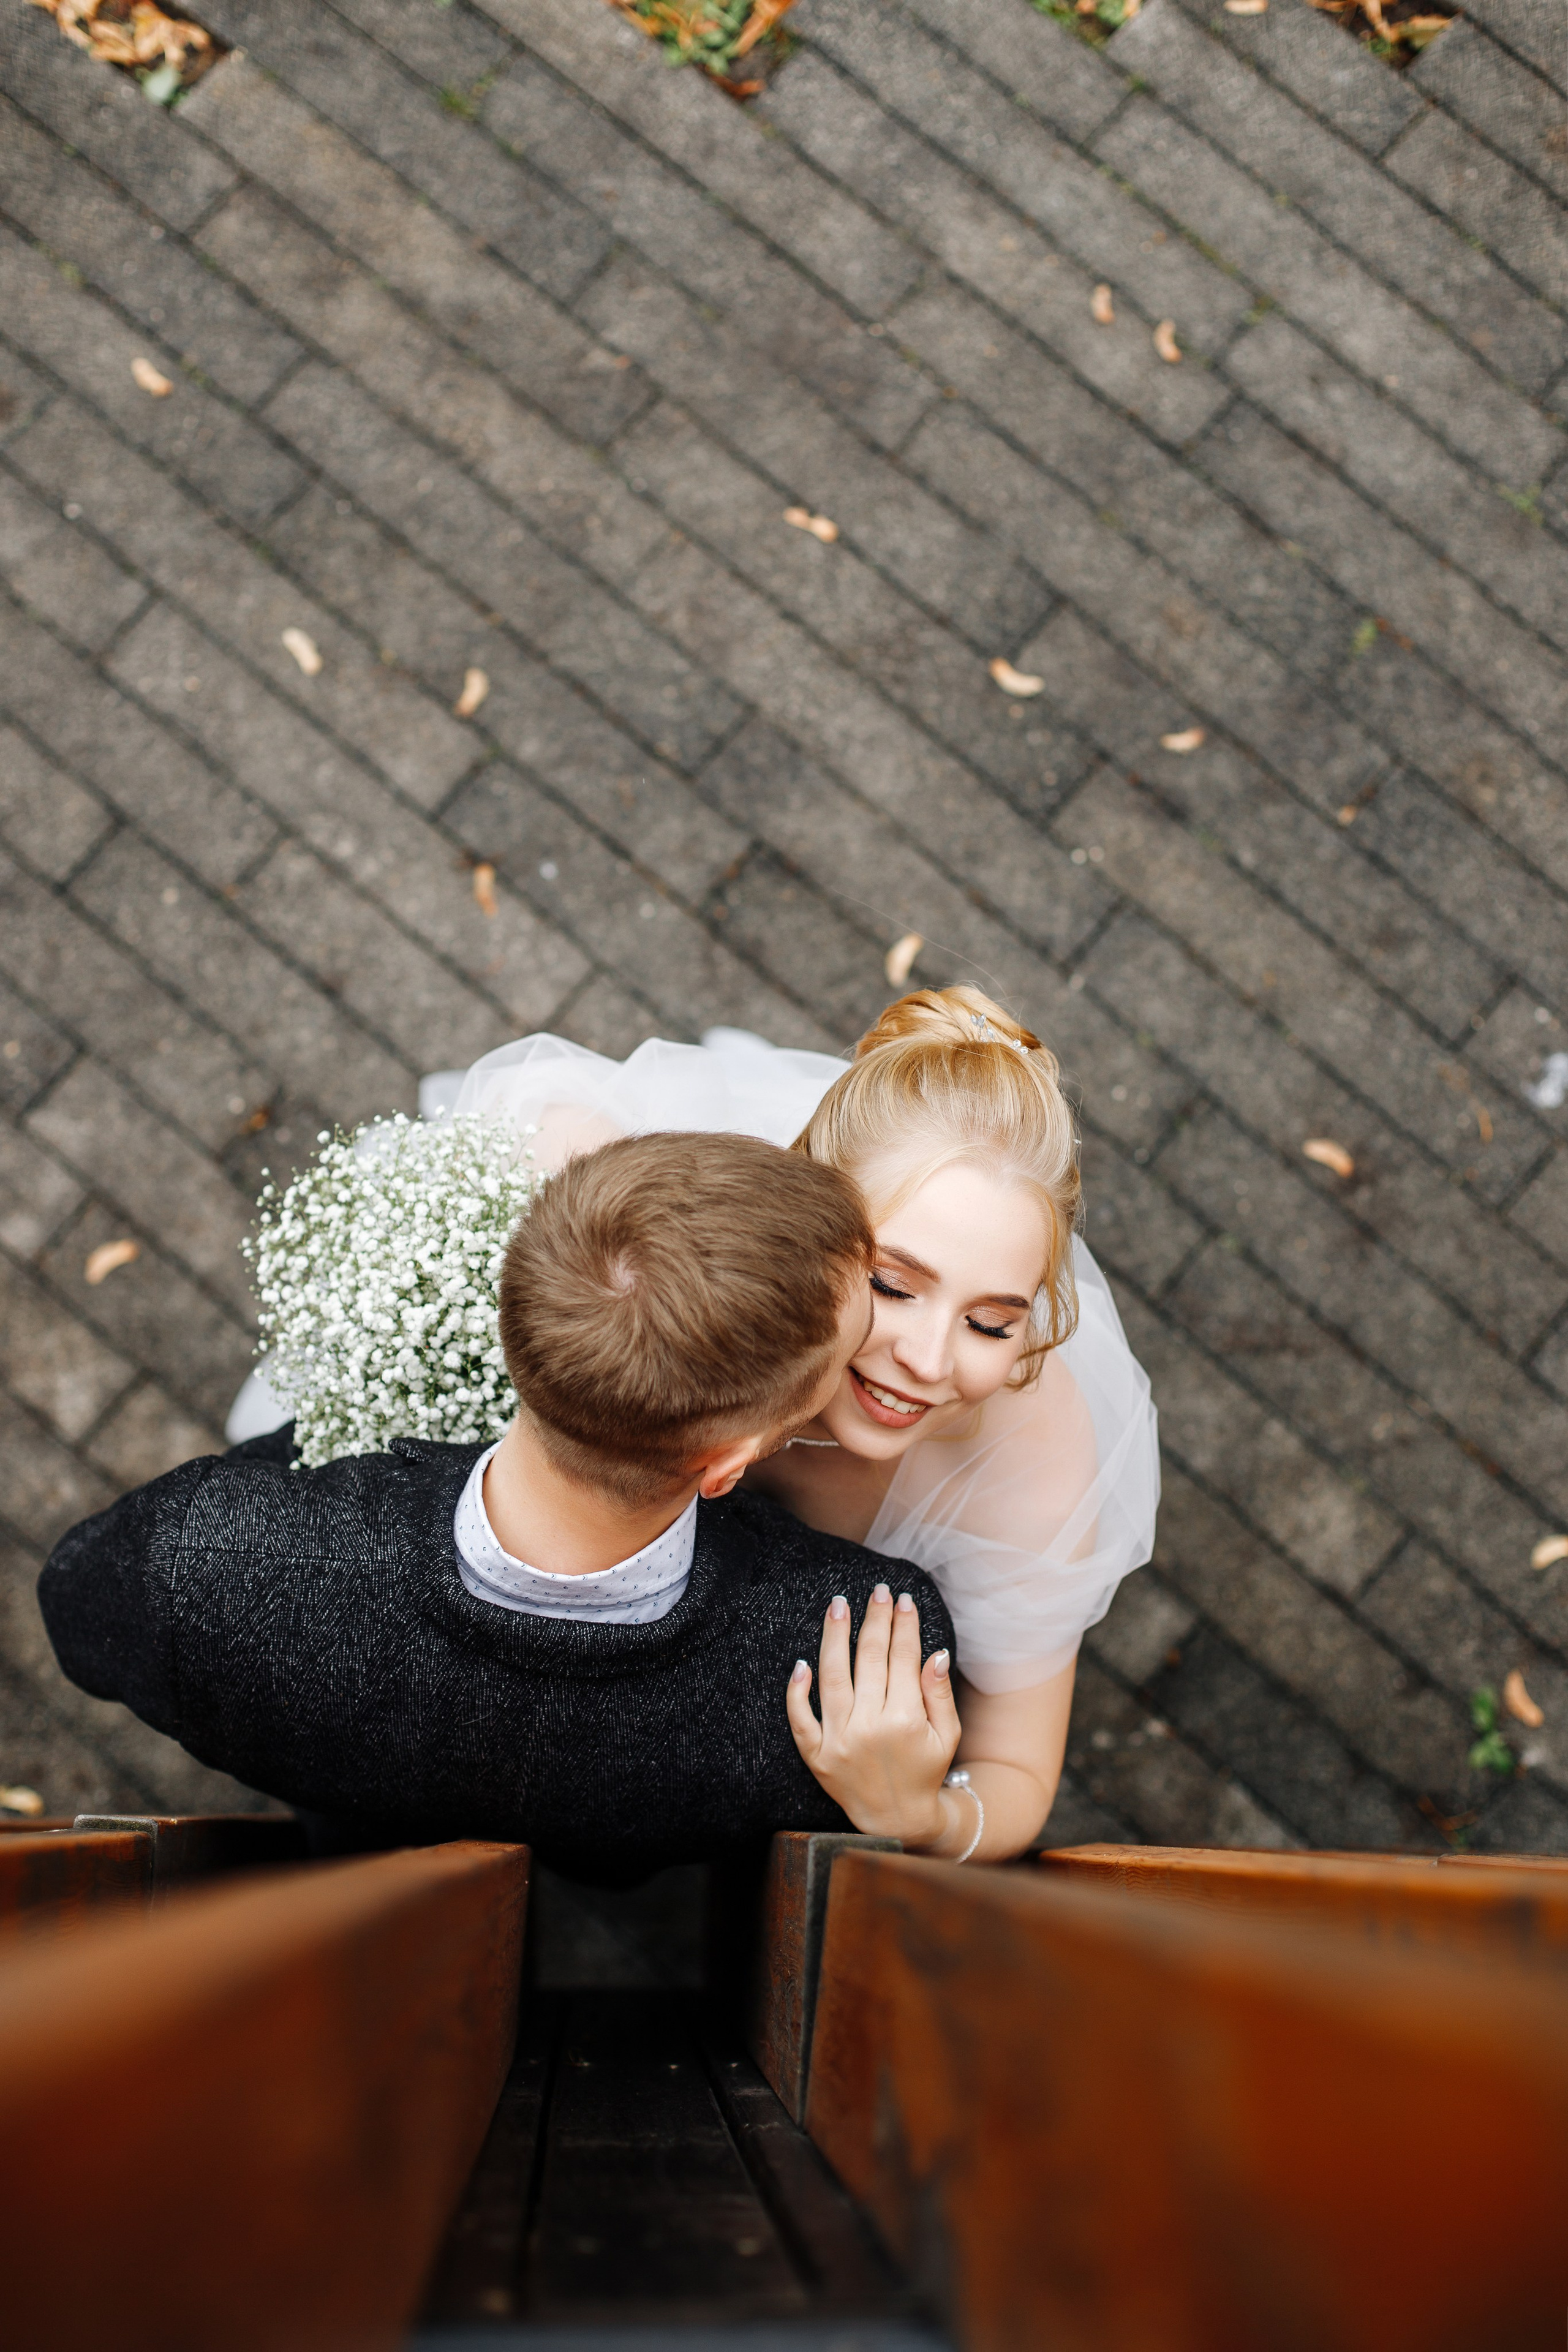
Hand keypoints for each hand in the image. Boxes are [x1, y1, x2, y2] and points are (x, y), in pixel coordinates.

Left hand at [786, 1584, 961, 1843]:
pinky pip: (800, 1719)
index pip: (902, 1658)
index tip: (903, 1600)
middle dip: (875, 1620)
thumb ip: (938, 1694)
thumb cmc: (925, 1771)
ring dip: (835, 1637)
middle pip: (869, 1659)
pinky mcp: (816, 1756)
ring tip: (838, 1605)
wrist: (896, 1821)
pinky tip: (802, 1662)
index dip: (904, 1626)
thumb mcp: (947, 1735)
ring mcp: (838, 1741)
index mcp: (905, 1720)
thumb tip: (935, 1653)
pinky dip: (797, 1690)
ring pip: (832, 1677)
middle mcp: (868, 1727)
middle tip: (876, 1592)